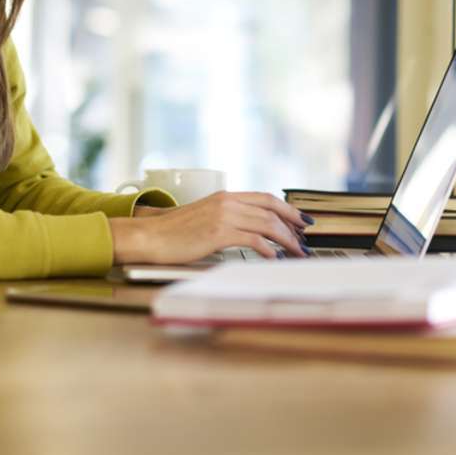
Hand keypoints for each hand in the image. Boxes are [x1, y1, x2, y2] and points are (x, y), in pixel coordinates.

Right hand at [109, 191, 310, 264]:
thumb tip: (248, 232)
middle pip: (271, 209)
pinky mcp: (218, 233)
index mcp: (225, 196)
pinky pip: (253, 239)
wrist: (150, 236)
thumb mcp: (203, 218)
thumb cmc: (173, 233)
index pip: (265, 198)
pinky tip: (274, 258)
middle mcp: (227, 202)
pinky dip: (268, 249)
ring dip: (286, 240)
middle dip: (293, 224)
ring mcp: (223, 216)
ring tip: (296, 252)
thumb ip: (225, 219)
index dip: (287, 208)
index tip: (301, 220)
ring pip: (267, 224)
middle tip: (305, 238)